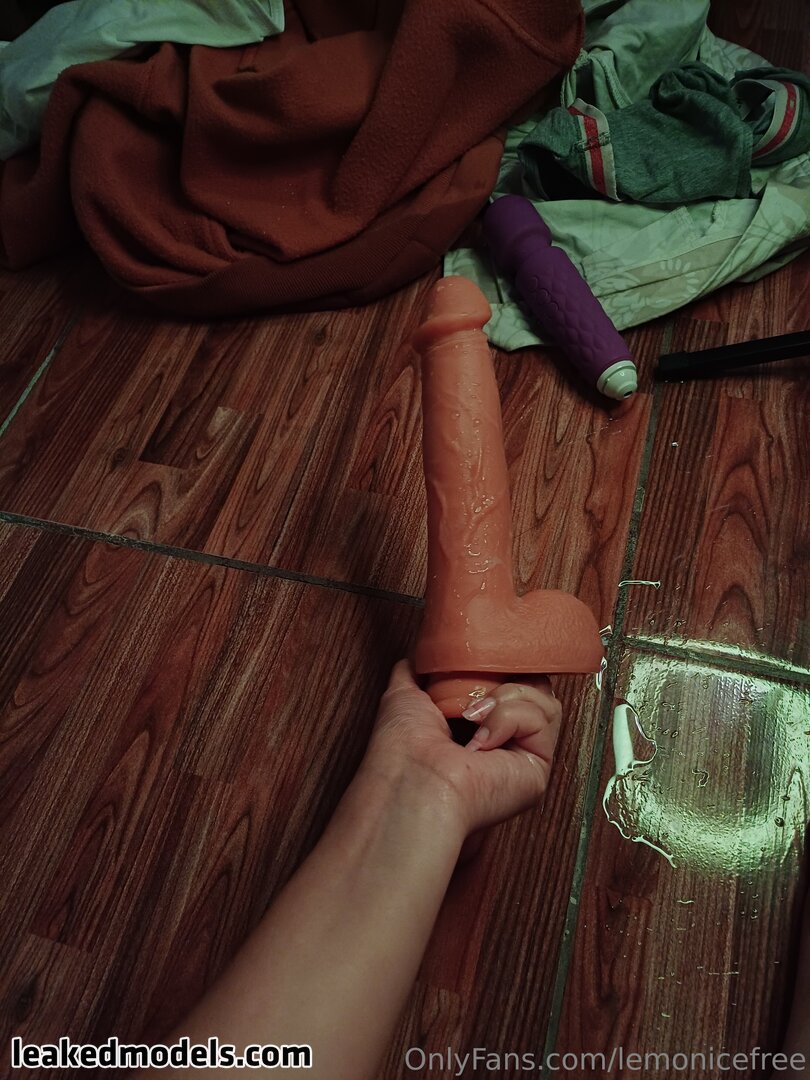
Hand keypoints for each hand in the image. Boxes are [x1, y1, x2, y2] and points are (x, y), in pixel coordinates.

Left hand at [363, 660, 561, 838]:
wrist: (411, 779)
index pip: (513, 681)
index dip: (506, 665)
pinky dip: (508, 719)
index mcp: (479, 726)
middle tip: (478, 688)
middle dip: (510, 675)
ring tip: (472, 715)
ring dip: (505, 696)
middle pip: (538, 687)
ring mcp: (523, 754)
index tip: (488, 656)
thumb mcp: (405, 692)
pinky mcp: (538, 766)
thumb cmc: (402, 747)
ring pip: (544, 699)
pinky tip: (483, 740)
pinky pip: (541, 718)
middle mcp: (505, 742)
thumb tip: (425, 651)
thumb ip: (418, 669)